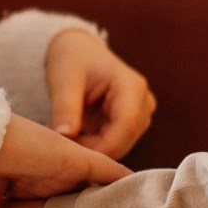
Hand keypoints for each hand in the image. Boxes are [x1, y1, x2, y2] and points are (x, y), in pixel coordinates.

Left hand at [45, 29, 155, 160]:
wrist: (78, 52)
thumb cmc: (72, 60)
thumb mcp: (64, 81)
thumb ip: (65, 109)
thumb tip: (64, 136)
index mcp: (132, 87)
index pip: (126, 127)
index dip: (102, 147)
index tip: (73, 154)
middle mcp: (143, 102)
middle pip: (125, 141)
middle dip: (95, 150)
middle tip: (64, 148)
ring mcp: (140, 115)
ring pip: (121, 147)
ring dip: (94, 149)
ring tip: (68, 138)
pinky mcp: (132, 124)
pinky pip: (115, 145)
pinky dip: (95, 147)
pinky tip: (77, 138)